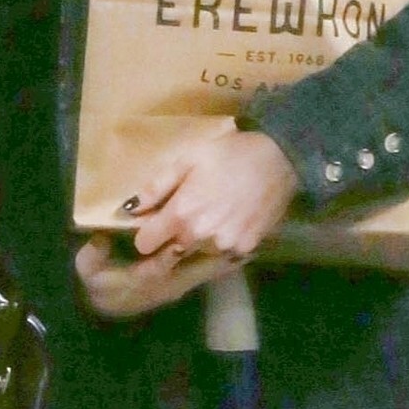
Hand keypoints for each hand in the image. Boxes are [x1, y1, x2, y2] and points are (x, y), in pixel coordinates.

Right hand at [74, 233, 236, 319]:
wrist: (111, 307)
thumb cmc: (99, 283)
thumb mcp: (87, 270)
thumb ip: (92, 256)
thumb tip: (99, 239)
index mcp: (140, 278)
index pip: (154, 269)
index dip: (165, 259)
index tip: (177, 245)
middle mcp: (164, 284)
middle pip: (191, 272)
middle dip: (211, 260)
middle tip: (233, 246)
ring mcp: (178, 285)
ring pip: (204, 273)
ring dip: (225, 262)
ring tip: (251, 248)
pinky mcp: (186, 283)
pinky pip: (208, 273)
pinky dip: (226, 264)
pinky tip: (245, 254)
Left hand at [124, 128, 298, 263]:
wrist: (279, 158)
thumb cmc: (229, 154)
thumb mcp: (187, 159)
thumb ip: (156, 187)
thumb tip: (129, 209)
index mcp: (181, 214)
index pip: (145, 244)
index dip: (147, 234)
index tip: (153, 224)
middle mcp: (200, 237)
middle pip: (171, 252)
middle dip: (173, 238)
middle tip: (188, 215)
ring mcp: (224, 246)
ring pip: (198, 254)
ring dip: (198, 242)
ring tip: (212, 216)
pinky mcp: (245, 249)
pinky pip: (223, 254)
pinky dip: (222, 243)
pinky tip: (230, 221)